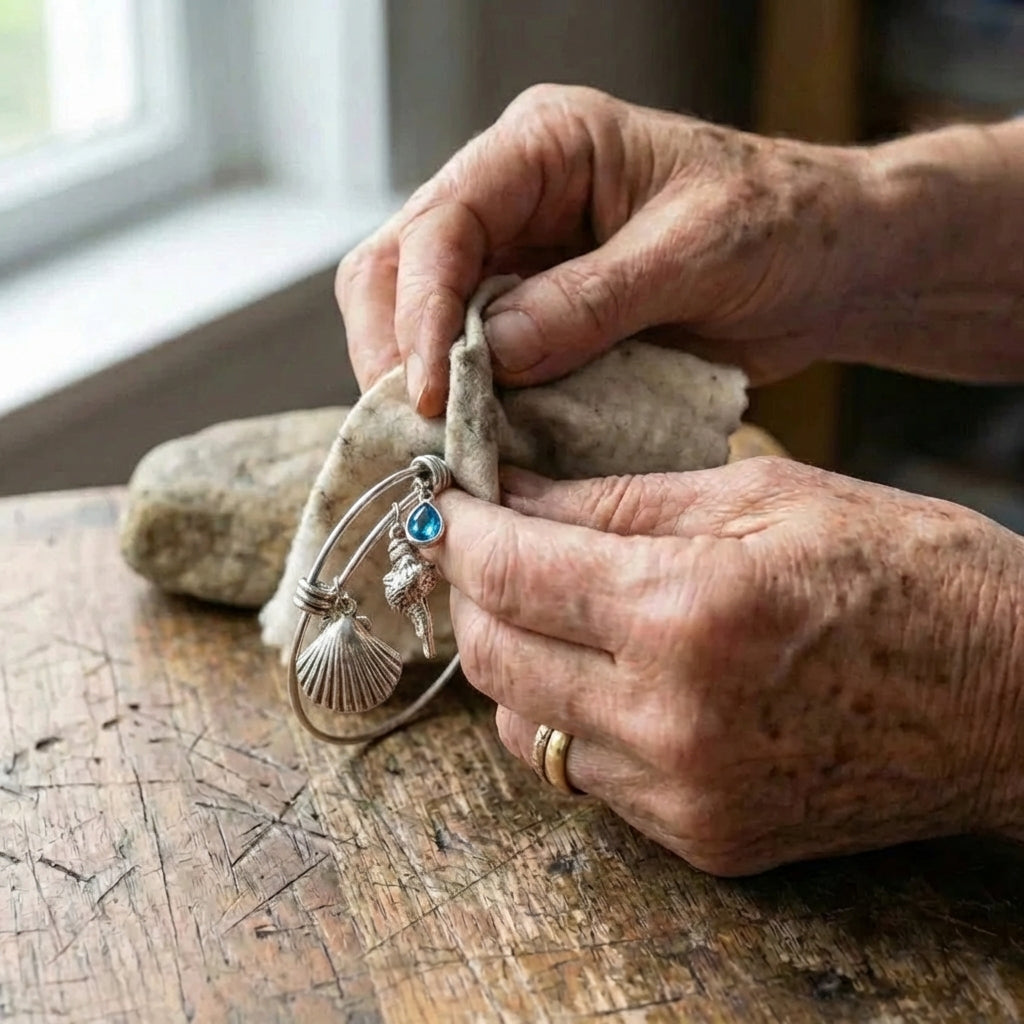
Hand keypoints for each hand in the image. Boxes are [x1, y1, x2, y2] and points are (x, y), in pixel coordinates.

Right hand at [336, 85, 877, 414]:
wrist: (829, 265)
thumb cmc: (783, 224)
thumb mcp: (696, 252)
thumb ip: (591, 301)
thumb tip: (490, 354)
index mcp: (546, 147)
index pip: (443, 222)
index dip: (420, 310)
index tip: (427, 391)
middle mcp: (515, 198)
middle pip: (401, 267)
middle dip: (397, 350)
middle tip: (416, 429)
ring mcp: (520, 260)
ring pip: (422, 318)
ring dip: (422, 383)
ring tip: (440, 444)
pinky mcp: (537, 317)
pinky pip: (475, 360)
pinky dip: (470, 403)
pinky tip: (479, 440)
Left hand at [425, 459, 1023, 874]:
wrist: (1014, 699)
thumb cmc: (909, 572)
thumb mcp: (764, 495)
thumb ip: (620, 500)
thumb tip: (516, 494)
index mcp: (689, 611)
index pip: (509, 570)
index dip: (458, 529)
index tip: (446, 503)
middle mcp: (672, 719)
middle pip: (493, 657)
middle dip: (470, 592)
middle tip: (485, 546)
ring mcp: (686, 795)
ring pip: (523, 727)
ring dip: (513, 659)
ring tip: (547, 606)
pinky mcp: (704, 840)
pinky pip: (586, 775)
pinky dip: (571, 716)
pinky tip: (606, 671)